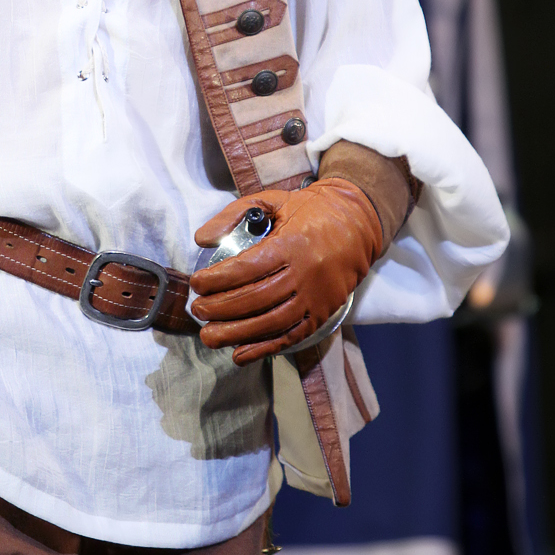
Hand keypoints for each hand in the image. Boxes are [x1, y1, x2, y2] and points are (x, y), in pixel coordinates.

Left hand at [190, 181, 383, 363]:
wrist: (358, 223)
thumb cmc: (309, 210)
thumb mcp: (271, 201)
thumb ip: (233, 214)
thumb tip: (201, 238)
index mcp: (291, 244)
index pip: (248, 268)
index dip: (218, 279)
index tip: (196, 283)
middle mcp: (305, 274)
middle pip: (257, 298)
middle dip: (221, 308)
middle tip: (197, 311)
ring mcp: (316, 298)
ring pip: (273, 322)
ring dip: (237, 333)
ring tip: (209, 336)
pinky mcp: (322, 314)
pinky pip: (292, 336)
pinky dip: (264, 348)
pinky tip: (239, 354)